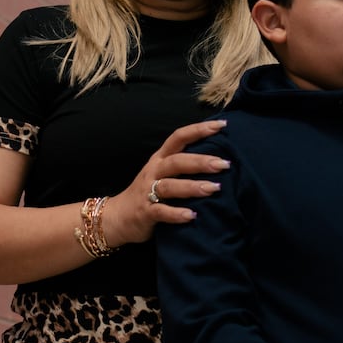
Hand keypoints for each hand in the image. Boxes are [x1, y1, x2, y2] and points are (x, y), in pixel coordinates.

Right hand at [102, 119, 228, 246]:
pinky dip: (176, 214)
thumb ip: (184, 165)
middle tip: (224, 164)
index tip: (222, 126)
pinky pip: (161, 211)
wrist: (118, 217)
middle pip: (177, 161)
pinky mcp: (145, 212)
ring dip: (192, 187)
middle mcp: (154, 171)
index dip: (198, 129)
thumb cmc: (148, 192)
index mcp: (160, 159)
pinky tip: (192, 215)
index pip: (179, 137)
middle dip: (201, 161)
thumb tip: (218, 157)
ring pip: (169, 186)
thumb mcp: (163, 173)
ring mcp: (147, 191)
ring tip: (214, 188)